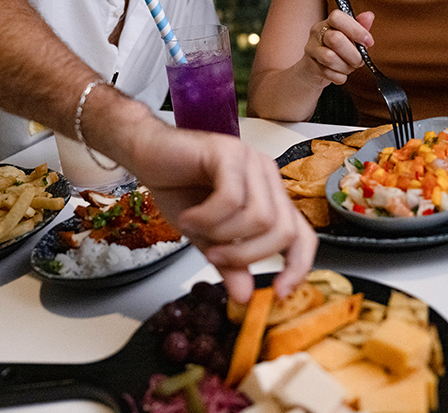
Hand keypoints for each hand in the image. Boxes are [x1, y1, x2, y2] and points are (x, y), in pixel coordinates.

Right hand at [126, 122, 318, 303]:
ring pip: (260, 217)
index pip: (303, 235)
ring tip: (196, 228)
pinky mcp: (229, 151)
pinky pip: (231, 198)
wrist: (144, 154)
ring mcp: (250, 161)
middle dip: (247, 254)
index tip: (277, 293)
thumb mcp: (206, 237)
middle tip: (215, 255)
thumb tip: (245, 296)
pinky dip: (207, 217)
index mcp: (269, 195)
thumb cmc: (176, 187)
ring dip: (223, 234)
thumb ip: (229, 264)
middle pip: (284, 231)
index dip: (297, 267)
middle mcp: (267, 176)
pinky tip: (189, 215)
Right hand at [307, 10, 374, 85]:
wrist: (313, 69)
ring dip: (345, 67)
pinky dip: (339, 77)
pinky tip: (340, 75)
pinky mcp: (309, 66)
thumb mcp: (349, 37)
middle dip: (353, 54)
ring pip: (330, 58)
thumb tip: (369, 15)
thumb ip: (360, 27)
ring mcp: (311, 49)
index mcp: (327, 22)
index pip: (337, 18)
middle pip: (335, 39)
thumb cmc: (335, 51)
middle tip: (359, 61)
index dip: (356, 30)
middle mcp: (316, 33)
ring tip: (349, 68)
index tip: (368, 42)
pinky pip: (327, 73)